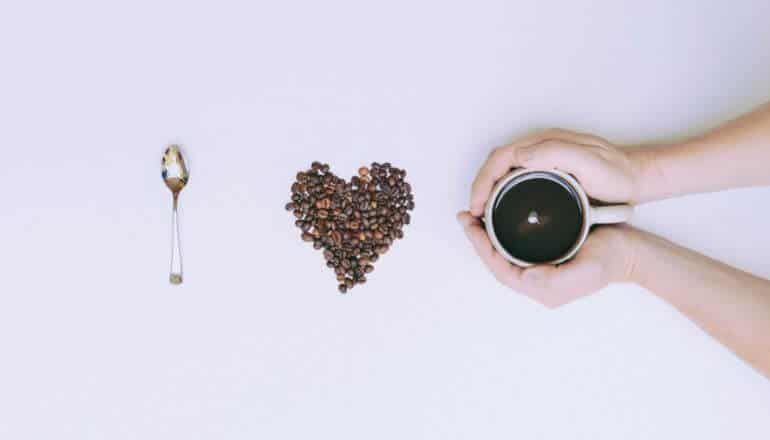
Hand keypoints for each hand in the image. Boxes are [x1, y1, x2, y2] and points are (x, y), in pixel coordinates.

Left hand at [457, 212, 638, 307]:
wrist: (631, 252)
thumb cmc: (611, 260)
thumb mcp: (587, 270)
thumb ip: (556, 279)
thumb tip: (527, 277)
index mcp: (541, 287)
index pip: (499, 268)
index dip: (481, 247)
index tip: (470, 226)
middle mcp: (537, 280)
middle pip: (497, 260)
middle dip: (478, 239)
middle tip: (465, 217)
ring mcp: (541, 267)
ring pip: (504, 252)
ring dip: (487, 235)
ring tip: (474, 215)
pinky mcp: (546, 254)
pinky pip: (516, 245)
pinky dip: (501, 231)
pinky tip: (497, 217)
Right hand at [469, 129, 640, 216]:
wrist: (638, 178)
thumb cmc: (617, 173)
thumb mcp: (589, 163)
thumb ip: (555, 153)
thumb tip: (518, 156)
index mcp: (545, 143)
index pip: (500, 158)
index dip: (483, 181)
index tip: (477, 205)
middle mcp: (541, 147)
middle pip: (497, 163)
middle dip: (480, 186)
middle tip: (473, 213)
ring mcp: (544, 158)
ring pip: (503, 170)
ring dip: (488, 189)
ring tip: (481, 213)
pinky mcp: (548, 170)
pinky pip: (515, 177)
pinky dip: (501, 191)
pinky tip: (501, 207)